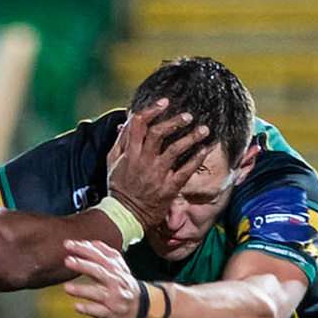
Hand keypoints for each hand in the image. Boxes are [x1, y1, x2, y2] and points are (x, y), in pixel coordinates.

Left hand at [61, 238, 143, 317]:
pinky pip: (99, 311)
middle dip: (83, 265)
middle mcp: (114, 281)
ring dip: (82, 289)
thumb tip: (87, 243)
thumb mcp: (118, 266)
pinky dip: (88, 309)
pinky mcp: (110, 313)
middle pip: (98, 271)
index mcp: (114, 268)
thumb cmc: (122, 284)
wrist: (139, 306)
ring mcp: (112, 298)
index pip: (98, 256)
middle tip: (68, 261)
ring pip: (97, 293)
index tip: (68, 245)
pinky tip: (77, 306)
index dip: (83, 249)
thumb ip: (104, 253)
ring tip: (66, 287)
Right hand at [104, 98, 208, 226]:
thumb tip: (125, 122)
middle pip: (158, 133)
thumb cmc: (118, 187)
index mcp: (130, 153)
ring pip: (175, 150)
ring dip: (190, 137)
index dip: (152, 110)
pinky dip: (196, 158)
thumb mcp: (113, 162)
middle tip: (188, 116)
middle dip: (174, 121)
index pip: (139, 124)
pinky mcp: (169, 187)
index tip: (164, 102)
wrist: (125, 214)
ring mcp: (158, 174)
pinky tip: (204, 149)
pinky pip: (185, 170)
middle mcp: (144, 161)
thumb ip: (121, 142)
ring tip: (203, 129)